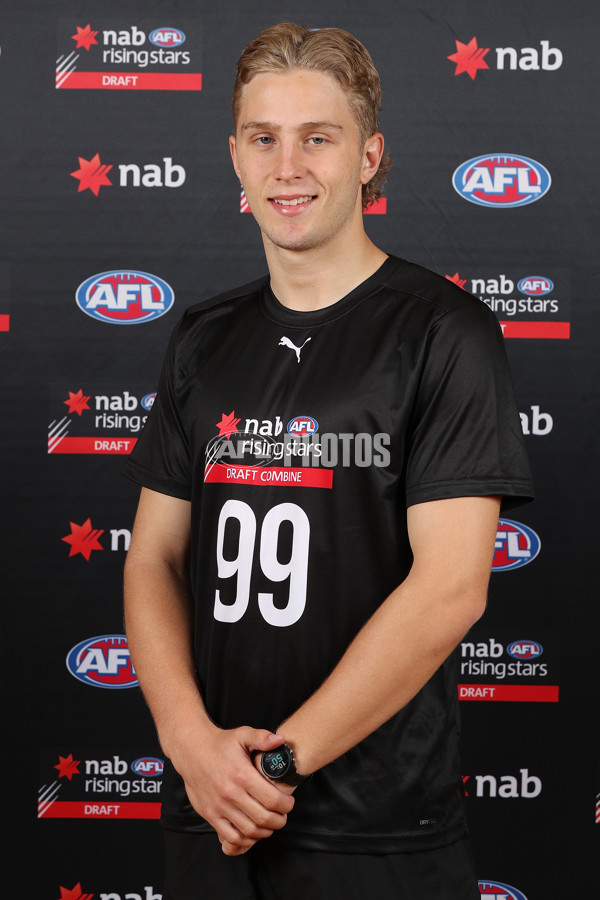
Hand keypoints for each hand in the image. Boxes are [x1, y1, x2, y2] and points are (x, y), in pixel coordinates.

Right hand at [169, 725, 294, 855]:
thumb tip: (280, 740)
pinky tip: (251, 832)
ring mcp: (219, 807)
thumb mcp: (242, 734)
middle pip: (263, 818)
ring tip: (270, 823)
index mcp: (242, 775)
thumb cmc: (220, 744)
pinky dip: (245, 840)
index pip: (272, 800)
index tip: (289, 802)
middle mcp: (231, 793)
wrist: (191, 751)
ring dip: (264, 831)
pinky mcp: (210, 815)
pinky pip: (230, 837)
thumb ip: (262, 737)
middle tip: (283, 815)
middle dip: (279, 820)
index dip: (286, 805)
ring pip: (249, 831)